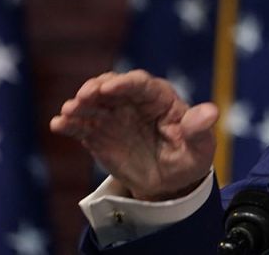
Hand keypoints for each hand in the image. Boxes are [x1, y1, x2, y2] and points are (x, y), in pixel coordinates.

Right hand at [50, 70, 218, 200]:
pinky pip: (81, 125)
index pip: (141, 84)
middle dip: (97, 89)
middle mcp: (133, 102)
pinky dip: (69, 124)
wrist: (168, 183)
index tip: (110, 88)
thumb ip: (199, 129)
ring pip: (93, 104)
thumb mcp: (200, 148)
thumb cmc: (188, 158)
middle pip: (112, 88)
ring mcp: (114, 116)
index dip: (125, 84)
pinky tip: (58, 125)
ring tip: (68, 112)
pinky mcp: (99, 133)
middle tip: (83, 97)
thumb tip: (210, 112)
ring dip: (79, 104)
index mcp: (160, 98)